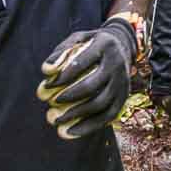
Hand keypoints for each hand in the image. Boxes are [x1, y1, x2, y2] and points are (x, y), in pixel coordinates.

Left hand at [36, 18, 135, 139]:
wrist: (122, 46)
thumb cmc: (91, 44)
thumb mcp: (77, 39)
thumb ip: (60, 52)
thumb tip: (46, 70)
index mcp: (105, 45)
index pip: (82, 62)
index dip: (63, 76)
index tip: (47, 84)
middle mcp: (117, 64)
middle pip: (92, 85)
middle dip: (69, 97)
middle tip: (52, 102)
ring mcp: (123, 82)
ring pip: (101, 104)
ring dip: (77, 115)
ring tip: (57, 121)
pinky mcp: (124, 97)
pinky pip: (108, 116)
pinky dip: (89, 126)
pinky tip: (70, 132)